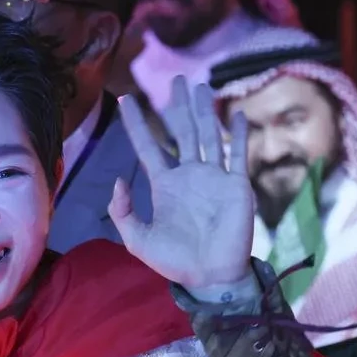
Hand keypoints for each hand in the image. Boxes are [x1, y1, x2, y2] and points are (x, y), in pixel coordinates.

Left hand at [112, 75, 254, 290]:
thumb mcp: (137, 239)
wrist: (209, 277)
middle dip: (177, 106)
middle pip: (181, 131)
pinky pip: (237, 155)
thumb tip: (118, 180)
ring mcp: (213, 178)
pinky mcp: (236, 186)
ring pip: (208, 135)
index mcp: (164, 185)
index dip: (135, 123)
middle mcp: (189, 175)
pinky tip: (234, 113)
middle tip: (175, 79)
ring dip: (204, 111)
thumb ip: (123, 211)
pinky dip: (237, 134)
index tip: (124, 99)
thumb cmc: (174, 261)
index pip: (147, 146)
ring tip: (199, 86)